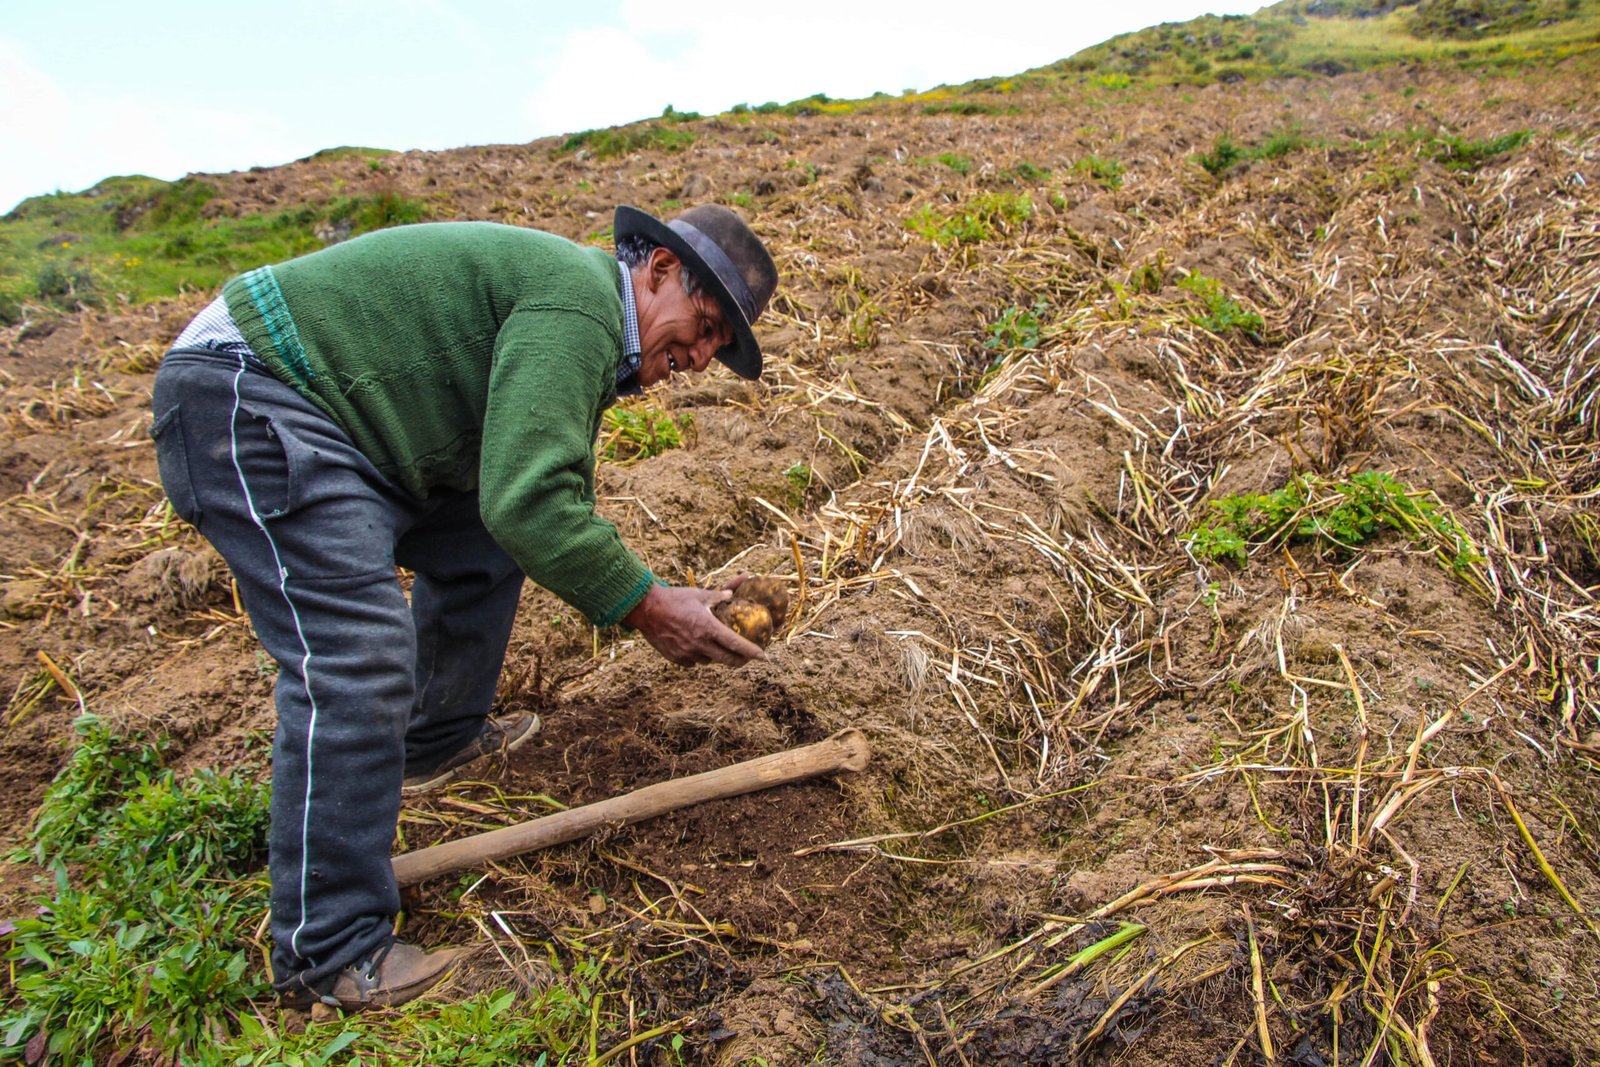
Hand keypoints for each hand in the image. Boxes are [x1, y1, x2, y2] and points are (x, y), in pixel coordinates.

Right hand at [623, 583, 764, 667]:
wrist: (645, 609)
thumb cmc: (674, 598)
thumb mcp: (699, 594)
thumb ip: (719, 596)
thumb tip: (732, 593)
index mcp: (708, 627)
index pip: (736, 644)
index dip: (752, 652)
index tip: (763, 656)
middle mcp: (699, 644)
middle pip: (727, 660)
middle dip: (740, 661)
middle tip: (746, 658)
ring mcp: (687, 653)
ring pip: (710, 661)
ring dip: (716, 656)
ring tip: (717, 646)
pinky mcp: (676, 658)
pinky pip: (694, 662)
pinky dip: (699, 656)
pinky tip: (697, 646)